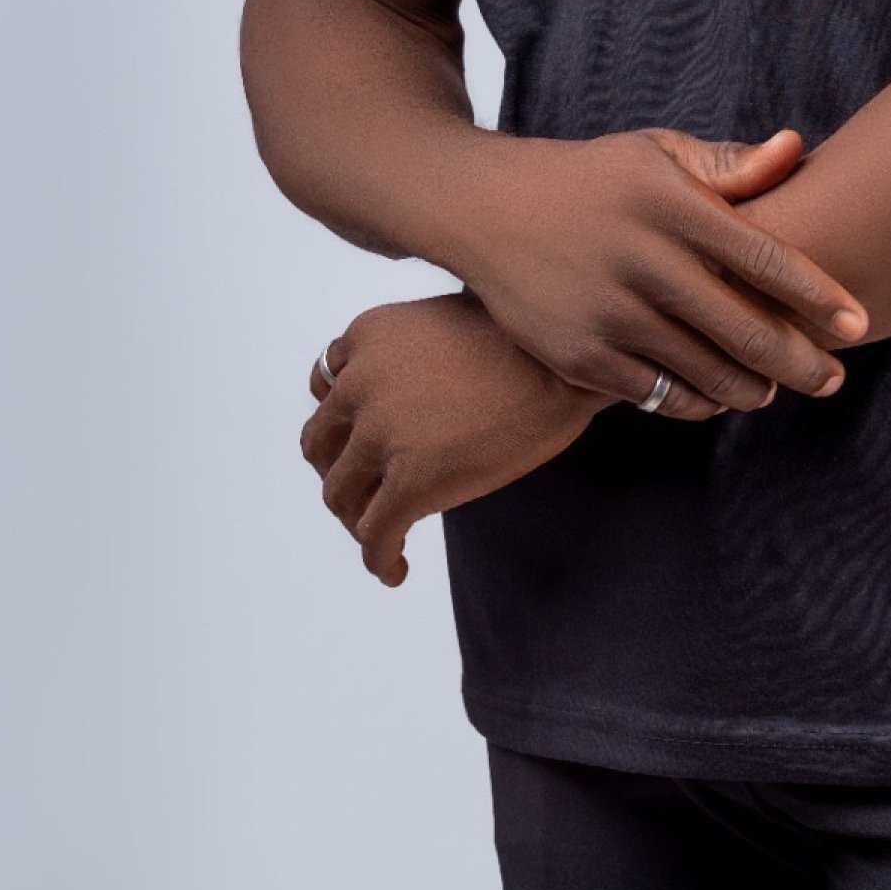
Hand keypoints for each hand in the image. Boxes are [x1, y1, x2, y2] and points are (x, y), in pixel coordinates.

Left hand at [300, 292, 621, 587]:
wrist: (572, 362)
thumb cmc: (530, 336)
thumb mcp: (449, 320)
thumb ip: (409, 351)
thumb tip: (411, 396)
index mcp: (367, 334)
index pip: (326, 388)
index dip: (343, 424)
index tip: (362, 447)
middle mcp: (360, 381)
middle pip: (319, 444)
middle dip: (339, 473)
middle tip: (367, 497)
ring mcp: (381, 432)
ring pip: (339, 494)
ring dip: (356, 519)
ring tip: (383, 536)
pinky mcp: (412, 480)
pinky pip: (373, 535)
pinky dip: (378, 558)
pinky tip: (397, 569)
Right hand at [455, 124, 869, 415]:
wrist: (484, 209)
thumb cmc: (590, 179)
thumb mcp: (654, 153)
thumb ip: (727, 163)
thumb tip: (797, 149)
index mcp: (670, 205)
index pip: (764, 258)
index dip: (818, 296)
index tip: (859, 324)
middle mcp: (642, 260)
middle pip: (744, 328)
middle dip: (801, 361)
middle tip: (834, 378)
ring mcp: (608, 313)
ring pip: (705, 372)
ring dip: (752, 388)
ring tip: (773, 387)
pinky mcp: (579, 355)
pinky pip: (657, 395)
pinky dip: (695, 401)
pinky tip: (716, 395)